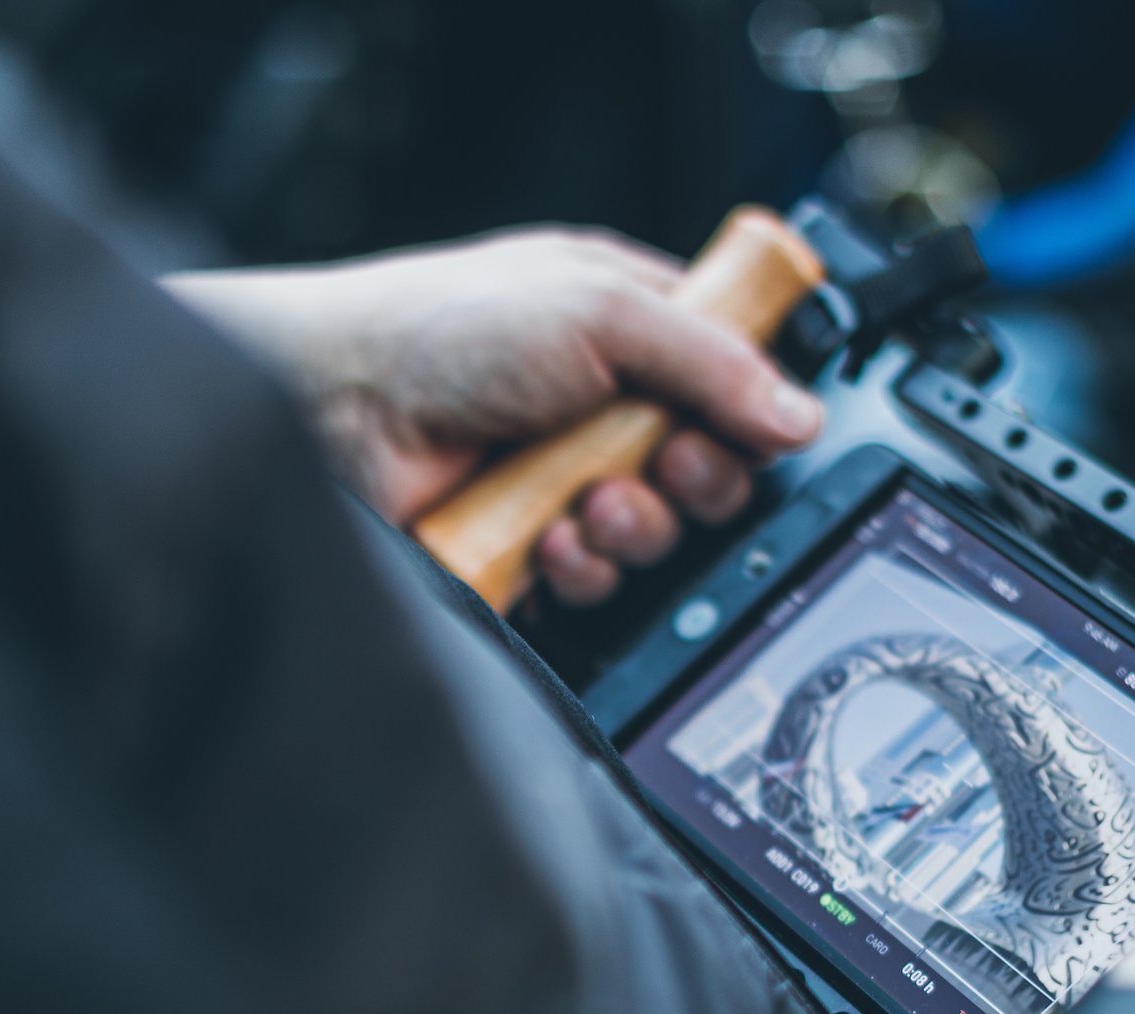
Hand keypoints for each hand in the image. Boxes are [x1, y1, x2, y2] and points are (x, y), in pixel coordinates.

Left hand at [168, 230, 824, 605]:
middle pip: (711, 469)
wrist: (337, 405)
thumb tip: (798, 412)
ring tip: (585, 499)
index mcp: (630, 327)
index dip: (751, 408)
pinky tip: (549, 537)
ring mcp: (567, 478)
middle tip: (660, 462)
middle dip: (695, 477)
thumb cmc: (440, 327)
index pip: (733, 376)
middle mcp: (603, 404)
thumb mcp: (601, 311)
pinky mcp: (532, 546)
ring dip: (634, 523)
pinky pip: (599, 580)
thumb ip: (713, 362)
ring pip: (659, 534)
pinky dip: (582, 565)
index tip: (745, 421)